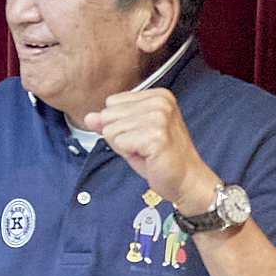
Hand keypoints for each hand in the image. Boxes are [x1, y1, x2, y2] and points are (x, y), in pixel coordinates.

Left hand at [81, 87, 215, 214]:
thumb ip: (110, 123)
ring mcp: (159, 117)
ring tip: (146, 151)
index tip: (140, 136)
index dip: (119, 124)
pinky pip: (118, 142)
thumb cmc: (160, 157)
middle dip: (119, 136)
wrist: (186, 180)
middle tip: (142, 146)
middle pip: (108, 115)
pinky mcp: (155, 135)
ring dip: (124, 146)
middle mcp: (160, 102)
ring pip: (110, 130)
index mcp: (158, 95)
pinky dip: (128, 154)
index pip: (111, 103)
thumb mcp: (132, 134)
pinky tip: (148, 156)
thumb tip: (89, 117)